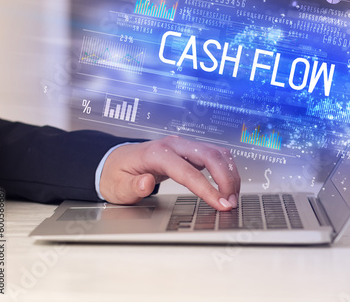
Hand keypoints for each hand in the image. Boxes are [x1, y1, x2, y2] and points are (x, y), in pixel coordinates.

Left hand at [99, 136, 240, 210]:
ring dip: (229, 174)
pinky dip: (226, 169)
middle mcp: (174, 145)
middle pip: (210, 155)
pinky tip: (228, 185)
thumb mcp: (118, 186)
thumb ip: (131, 186)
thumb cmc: (118, 174)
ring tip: (232, 197)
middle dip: (226, 179)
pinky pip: (215, 155)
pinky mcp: (190, 151)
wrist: (117, 161)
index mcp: (156, 153)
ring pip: (217, 152)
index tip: (221, 204)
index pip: (188, 171)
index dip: (207, 189)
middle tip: (231, 202)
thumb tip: (146, 184)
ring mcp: (183, 146)